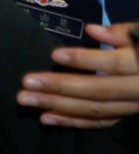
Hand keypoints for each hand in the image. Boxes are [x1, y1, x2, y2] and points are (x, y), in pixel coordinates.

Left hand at [17, 22, 138, 128]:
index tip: (54, 54)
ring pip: (96, 110)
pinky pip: (99, 123)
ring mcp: (134, 107)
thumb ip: (125, 32)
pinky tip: (46, 118)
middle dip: (60, 87)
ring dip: (58, 106)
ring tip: (26, 99)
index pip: (115, 63)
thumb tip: (93, 30)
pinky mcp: (128, 117)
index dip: (86, 60)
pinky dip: (73, 122)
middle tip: (26, 82)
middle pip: (99, 90)